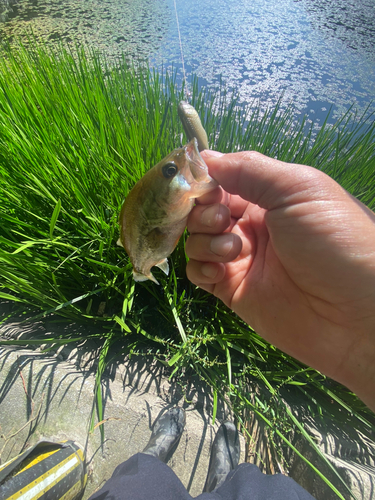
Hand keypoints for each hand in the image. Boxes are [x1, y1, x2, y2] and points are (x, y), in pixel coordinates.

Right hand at [186, 150, 374, 410]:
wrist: (355, 313)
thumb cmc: (333, 240)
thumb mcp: (298, 190)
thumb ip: (249, 169)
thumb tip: (203, 156)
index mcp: (270, 196)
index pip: (223, 178)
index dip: (204, 178)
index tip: (194, 182)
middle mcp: (252, 224)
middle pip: (204, 208)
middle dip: (202, 209)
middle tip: (220, 219)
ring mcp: (241, 258)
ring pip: (198, 238)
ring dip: (205, 239)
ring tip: (234, 250)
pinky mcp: (233, 290)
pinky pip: (199, 272)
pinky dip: (200, 266)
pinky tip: (220, 270)